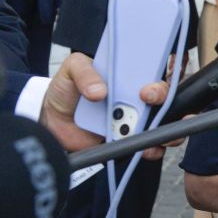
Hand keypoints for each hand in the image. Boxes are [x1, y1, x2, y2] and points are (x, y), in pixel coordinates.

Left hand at [40, 52, 171, 158]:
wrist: (50, 120)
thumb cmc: (66, 89)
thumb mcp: (71, 69)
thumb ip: (85, 73)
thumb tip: (100, 90)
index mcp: (127, 78)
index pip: (153, 75)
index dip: (158, 83)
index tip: (146, 91)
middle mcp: (135, 98)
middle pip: (164, 100)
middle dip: (167, 104)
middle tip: (148, 105)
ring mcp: (133, 120)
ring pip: (162, 124)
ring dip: (165, 129)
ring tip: (155, 132)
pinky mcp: (127, 140)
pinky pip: (148, 145)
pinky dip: (151, 148)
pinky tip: (146, 148)